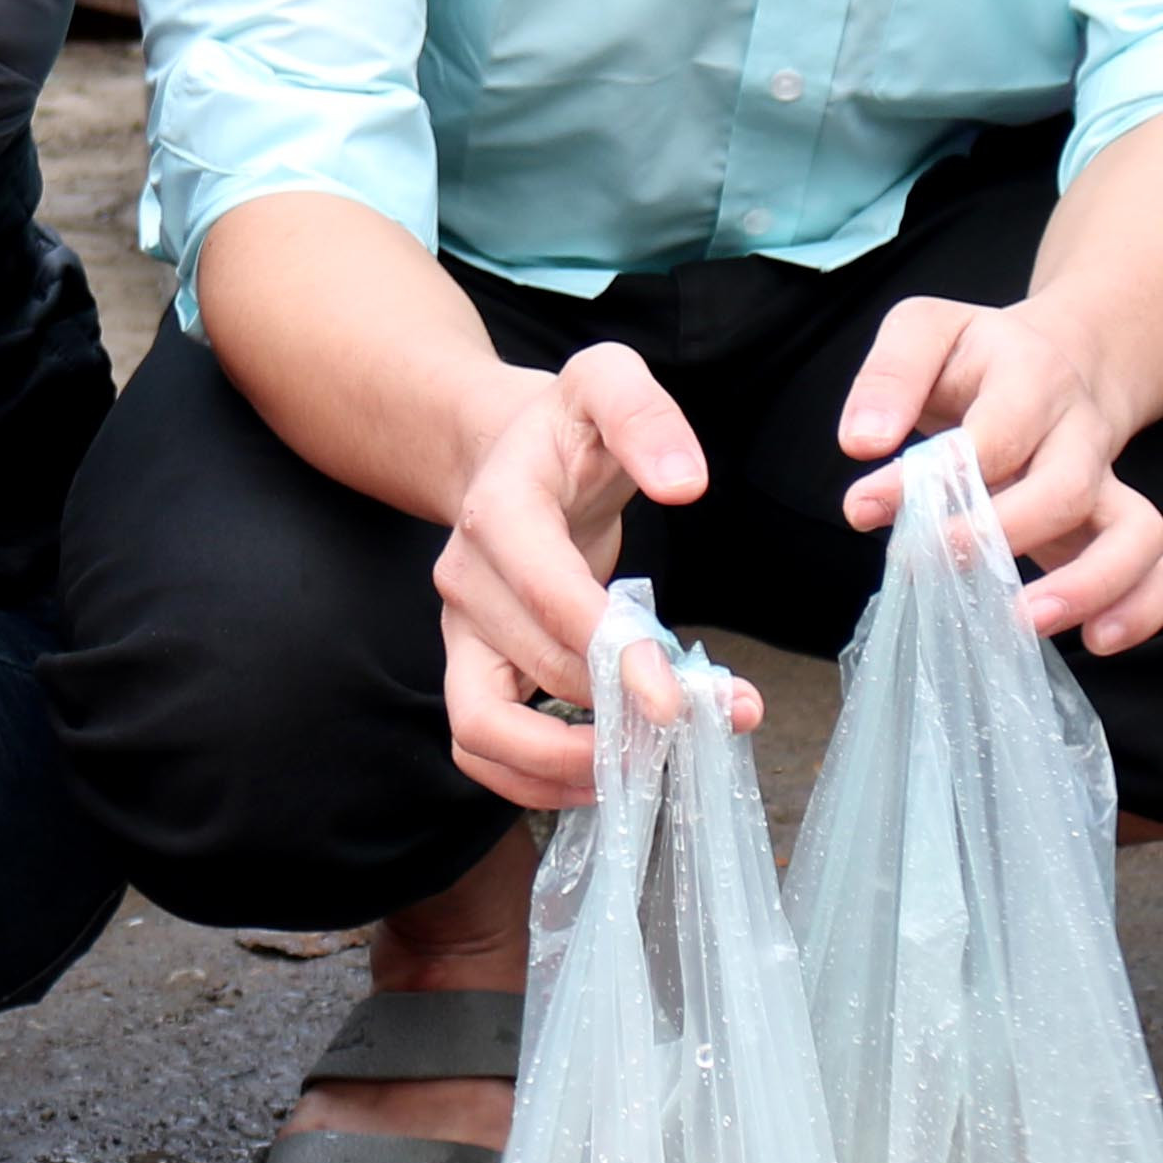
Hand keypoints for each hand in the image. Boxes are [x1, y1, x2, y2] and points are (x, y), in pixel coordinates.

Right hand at [430, 345, 742, 808]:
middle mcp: (465, 579)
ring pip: (483, 732)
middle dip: (616, 716)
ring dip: (566, 768)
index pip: (547, 595)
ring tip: (650, 769)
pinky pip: (481, 751)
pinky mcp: (471, 669)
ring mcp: (460, 632)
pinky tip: (609, 777)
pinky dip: (537, 782)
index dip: (610, 653)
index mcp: (499, 510)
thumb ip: (645, 415)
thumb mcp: (607, 380)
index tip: (676, 695)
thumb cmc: (567, 426)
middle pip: (530, 673)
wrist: (509, 450)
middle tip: (702, 727)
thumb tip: (684, 482)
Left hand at [832, 293, 1162, 651]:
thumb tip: (861, 443)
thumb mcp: (927, 331)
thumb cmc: (979, 356)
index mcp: (1029, 376)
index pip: (989, 434)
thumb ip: (890, 376)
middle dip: (1002, 536)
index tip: (865, 507)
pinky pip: (1162, 565)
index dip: (930, 480)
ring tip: (1025, 622)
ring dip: (1088, 585)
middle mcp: (1079, 431)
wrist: (1065, 353)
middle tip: (937, 563)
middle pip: (1066, 488)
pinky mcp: (1120, 521)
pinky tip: (1098, 640)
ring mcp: (1108, 481)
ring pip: (1138, 532)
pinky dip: (1143, 607)